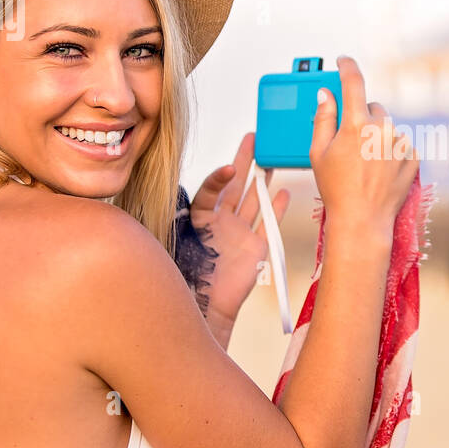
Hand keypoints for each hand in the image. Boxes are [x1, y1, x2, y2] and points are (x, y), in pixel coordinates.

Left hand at [187, 131, 289, 332]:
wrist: (206, 308)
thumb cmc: (187, 279)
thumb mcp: (175, 244)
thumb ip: (174, 221)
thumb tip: (165, 197)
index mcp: (199, 220)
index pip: (210, 191)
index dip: (219, 178)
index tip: (229, 168)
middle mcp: (221, 224)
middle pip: (235, 187)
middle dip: (244, 162)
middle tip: (253, 139)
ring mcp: (240, 235)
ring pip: (254, 201)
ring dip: (263, 181)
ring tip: (271, 160)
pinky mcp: (257, 249)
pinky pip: (269, 225)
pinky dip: (277, 210)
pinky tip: (283, 194)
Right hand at [310, 56, 419, 242]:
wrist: (362, 220)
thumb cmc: (336, 189)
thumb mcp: (319, 153)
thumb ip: (323, 119)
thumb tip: (325, 95)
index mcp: (356, 125)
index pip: (353, 82)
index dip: (347, 66)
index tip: (343, 61)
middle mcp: (382, 129)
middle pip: (372, 107)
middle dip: (360, 117)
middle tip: (348, 140)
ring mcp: (400, 143)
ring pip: (387, 127)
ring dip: (376, 136)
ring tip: (364, 163)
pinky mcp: (412, 157)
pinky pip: (400, 144)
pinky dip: (390, 151)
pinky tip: (378, 169)